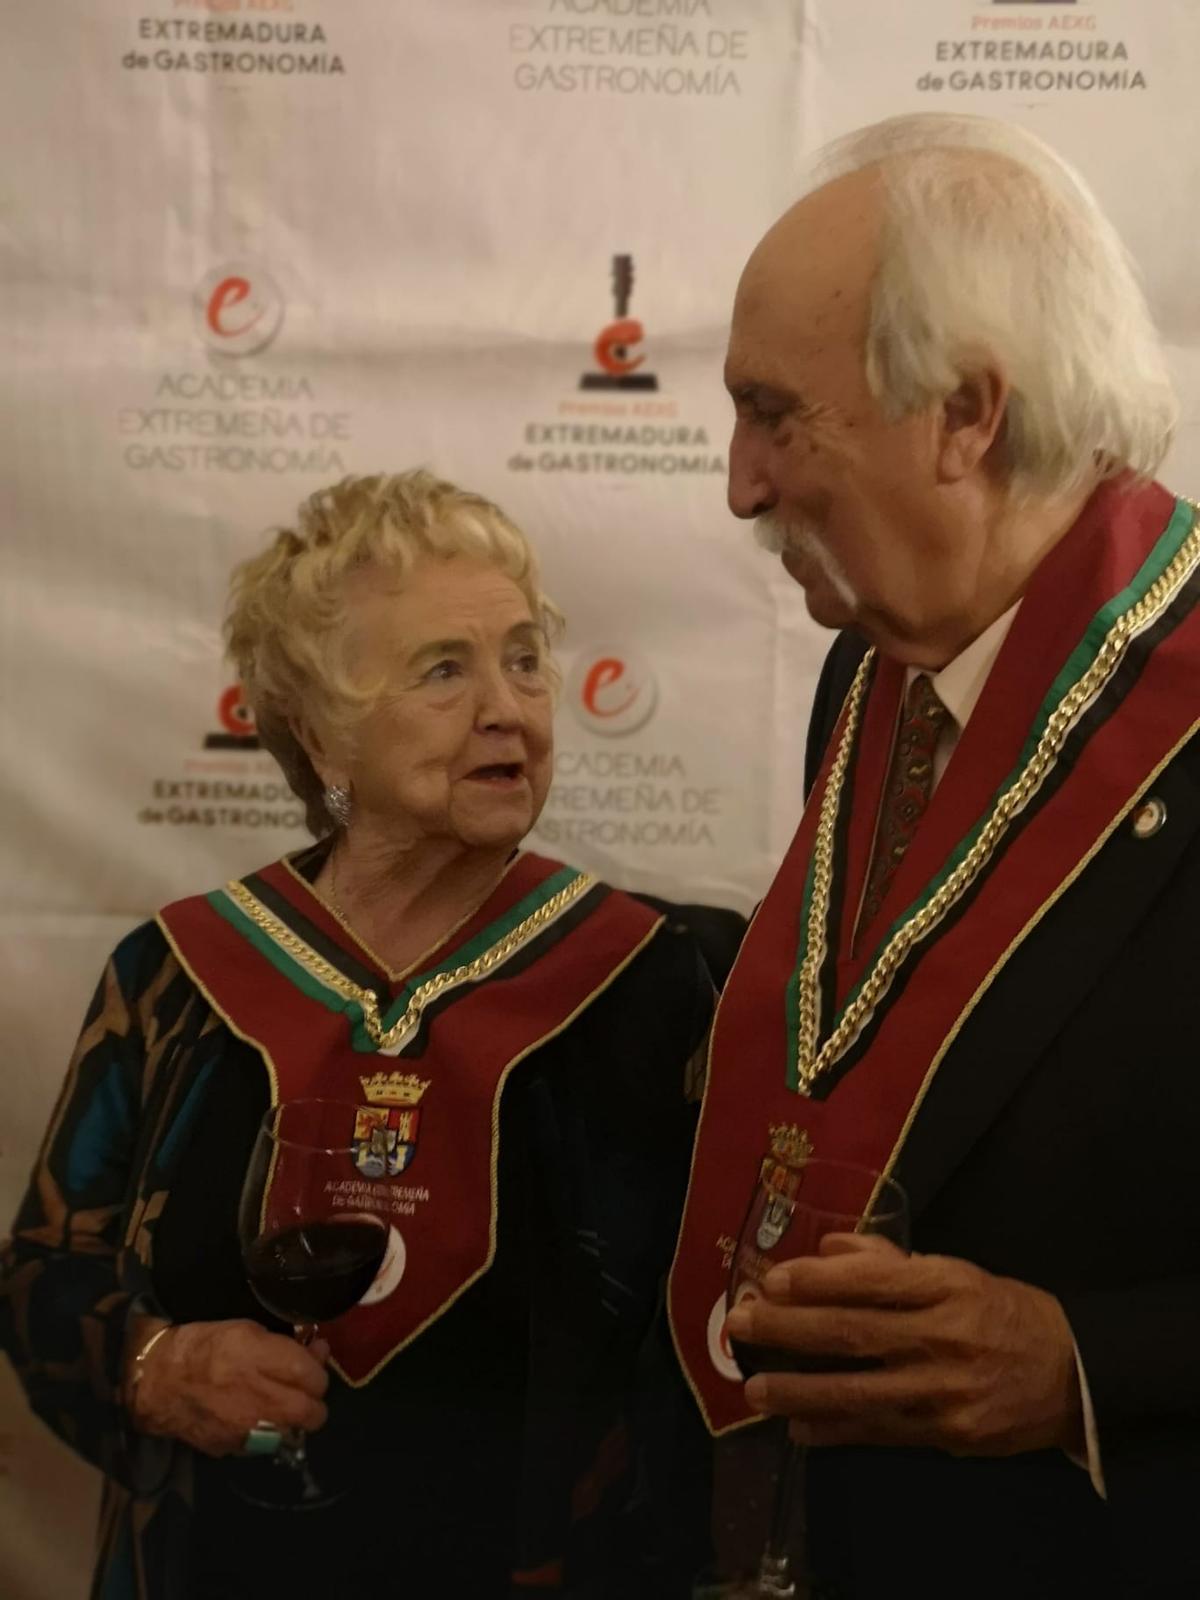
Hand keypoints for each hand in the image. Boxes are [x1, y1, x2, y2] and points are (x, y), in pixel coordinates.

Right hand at [125, 1319, 330, 1456]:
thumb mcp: (248, 1330)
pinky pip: (266, 1445)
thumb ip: (286, 1344)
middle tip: (304, 1392)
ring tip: (282, 1406)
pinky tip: (256, 1419)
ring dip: (295, 1420)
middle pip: (313, 1412)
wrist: (158, 1381)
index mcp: (262, 1358)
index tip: (310, 1367)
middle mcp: (258, 1396)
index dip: (317, 1372)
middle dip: (315, 1402)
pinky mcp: (233, 1447)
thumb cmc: (205, 1346)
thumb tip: (318, 1351)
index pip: (315, 1376)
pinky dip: (268, 1434)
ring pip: (294, 1433)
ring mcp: (246, 1427)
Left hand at [724, 1234, 1082, 1456]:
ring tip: (755, 1388)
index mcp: (945, 1285)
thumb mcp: (954, 1272)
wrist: (1073, 1376)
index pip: (871, 1280)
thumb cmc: (1002, 1311)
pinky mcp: (947, 1435)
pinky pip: (880, 1432)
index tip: (772, 1280)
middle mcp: (942, 1336)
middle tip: (739, 1324)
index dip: (817, 1281)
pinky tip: (798, 1429)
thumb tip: (825, 1249)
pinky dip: (836, 1430)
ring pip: (859, 1391)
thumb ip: (889, 1261)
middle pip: (854, 1332)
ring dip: (800, 1390)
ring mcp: (944, 1391)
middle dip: (789, 1328)